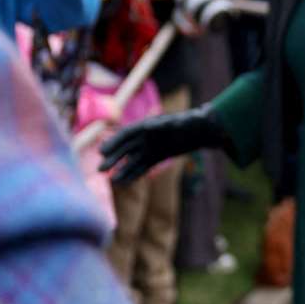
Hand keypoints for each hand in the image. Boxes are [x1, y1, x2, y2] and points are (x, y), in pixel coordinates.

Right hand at [98, 107, 230, 184]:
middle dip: (114, 158)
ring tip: (111, 180)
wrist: (204, 130)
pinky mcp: (156, 158)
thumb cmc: (196, 121)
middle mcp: (146, 136)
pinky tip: (123, 183)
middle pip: (126, 147)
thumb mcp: (186, 120)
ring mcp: (150, 148)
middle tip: (100, 169)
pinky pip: (142, 167)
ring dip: (121, 169)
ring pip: (131, 159)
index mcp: (149, 125)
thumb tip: (149, 127)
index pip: (127, 134)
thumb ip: (172, 123)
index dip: (114, 142)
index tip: (103, 151)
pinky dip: (133, 175)